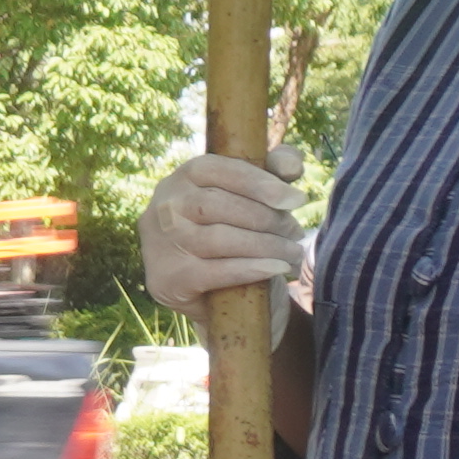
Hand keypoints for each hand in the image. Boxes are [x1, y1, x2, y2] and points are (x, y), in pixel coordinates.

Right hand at [139, 149, 309, 309]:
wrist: (202, 292)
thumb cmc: (231, 232)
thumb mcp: (250, 196)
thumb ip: (273, 171)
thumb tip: (291, 166)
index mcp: (184, 177)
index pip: (220, 169)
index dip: (260, 183)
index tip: (296, 199)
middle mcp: (165, 207)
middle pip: (219, 205)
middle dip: (267, 219)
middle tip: (296, 232)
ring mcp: (162, 244)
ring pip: (220, 238)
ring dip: (266, 245)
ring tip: (293, 252)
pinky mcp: (169, 279)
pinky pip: (216, 271)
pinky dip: (252, 269)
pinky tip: (277, 268)